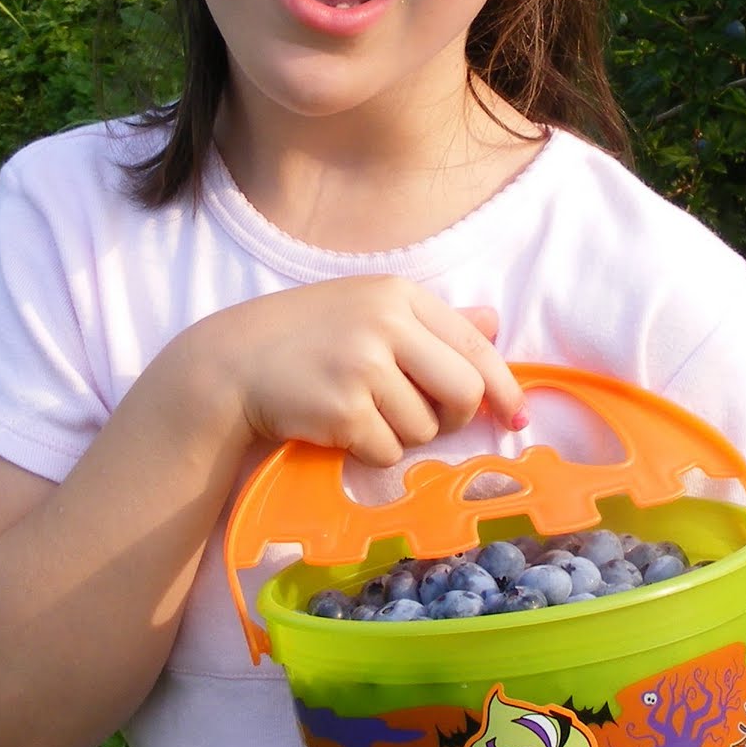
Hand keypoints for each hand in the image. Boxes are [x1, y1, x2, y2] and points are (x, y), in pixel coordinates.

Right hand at [198, 276, 525, 467]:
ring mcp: (363, 366)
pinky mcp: (343, 410)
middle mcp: (385, 323)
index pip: (475, 344)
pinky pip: (388, 452)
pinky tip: (340, 429)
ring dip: (402, 435)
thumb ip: (432, 319)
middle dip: (454, 418)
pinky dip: (371, 451)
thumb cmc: (304, 336)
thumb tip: (494, 321)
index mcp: (398, 294)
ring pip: (425, 429)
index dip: (502, 385)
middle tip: (427, 421)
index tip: (515, 414)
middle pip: (464, 391)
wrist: (230, 363)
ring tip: (363, 413)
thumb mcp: (367, 309)